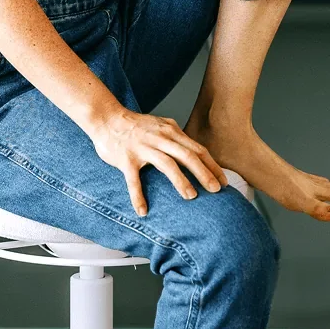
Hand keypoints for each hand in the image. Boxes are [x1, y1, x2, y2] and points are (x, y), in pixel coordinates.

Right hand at [87, 108, 225, 215]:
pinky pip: (133, 180)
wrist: (106, 118)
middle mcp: (159, 138)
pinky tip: (143, 210)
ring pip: (167, 164)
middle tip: (216, 190)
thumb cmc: (135, 126)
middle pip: (188, 156)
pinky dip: (138, 196)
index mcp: (170, 131)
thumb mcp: (161, 125)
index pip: (197, 149)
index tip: (224, 181)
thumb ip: (176, 137)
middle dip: (204, 174)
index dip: (212, 165)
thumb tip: (195, 151)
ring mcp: (142, 147)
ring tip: (191, 196)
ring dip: (181, 181)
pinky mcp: (126, 158)